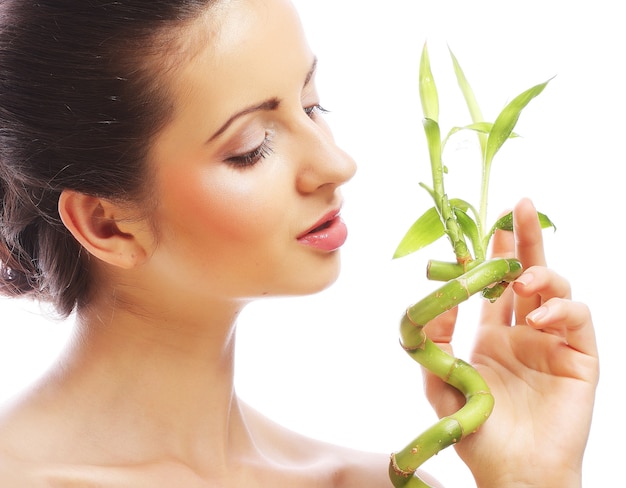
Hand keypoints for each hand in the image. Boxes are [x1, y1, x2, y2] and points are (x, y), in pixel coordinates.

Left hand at [422, 198, 598, 486]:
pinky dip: (560, 308)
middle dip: (523, 239)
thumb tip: (434, 297)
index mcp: (492, 335)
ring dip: (541, 274)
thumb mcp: (441, 382)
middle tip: (518, 205)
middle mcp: (524, 332)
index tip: (477, 231)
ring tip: (521, 280)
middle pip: (527, 273)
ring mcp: (553, 342)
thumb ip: (432, 341)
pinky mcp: (580, 357)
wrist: (513, 472)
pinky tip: (537, 316)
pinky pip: (577, 318)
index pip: (492, 285)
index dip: (487, 257)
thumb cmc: (477, 433)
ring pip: (556, 288)